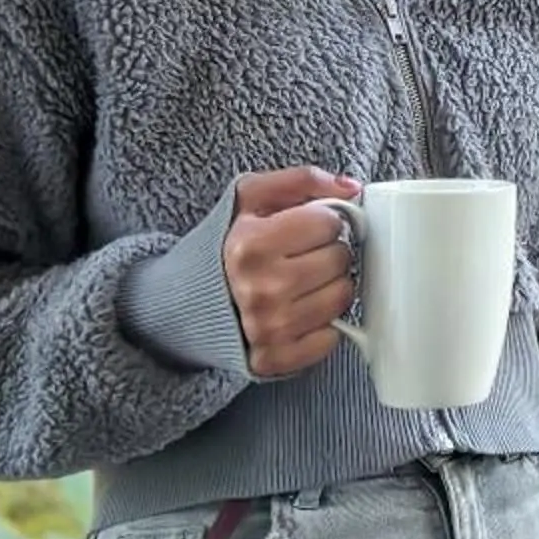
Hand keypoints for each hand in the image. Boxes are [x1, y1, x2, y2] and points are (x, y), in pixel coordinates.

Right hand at [222, 165, 363, 378]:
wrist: (187, 301)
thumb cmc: (228, 246)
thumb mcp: (250, 198)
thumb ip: (300, 180)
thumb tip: (351, 188)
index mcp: (251, 244)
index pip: (328, 223)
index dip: (322, 221)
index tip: (305, 229)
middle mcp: (260, 288)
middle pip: (340, 259)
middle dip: (328, 252)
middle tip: (303, 256)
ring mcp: (268, 328)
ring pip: (343, 296)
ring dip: (331, 286)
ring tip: (303, 282)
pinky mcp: (275, 358)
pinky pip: (331, 337)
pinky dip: (323, 324)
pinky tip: (300, 310)